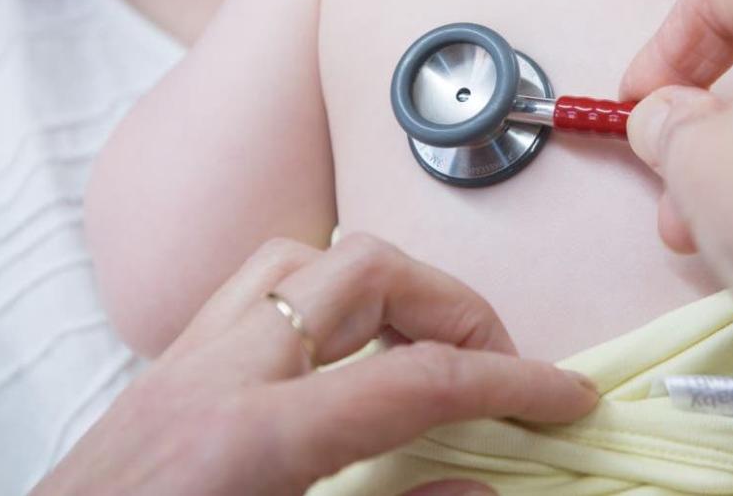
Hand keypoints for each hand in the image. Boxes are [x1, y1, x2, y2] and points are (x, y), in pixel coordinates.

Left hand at [34, 234, 596, 495]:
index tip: (565, 398)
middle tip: (496, 372)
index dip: (512, 384)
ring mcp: (184, 364)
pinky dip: (327, 297)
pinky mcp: (167, 372)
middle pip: (367, 273)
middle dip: (458, 309)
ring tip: (428, 347)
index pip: (418, 381)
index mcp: (250, 442)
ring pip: (308, 259)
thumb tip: (478, 488)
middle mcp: (216, 377)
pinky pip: (259, 288)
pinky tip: (350, 350)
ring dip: (390, 288)